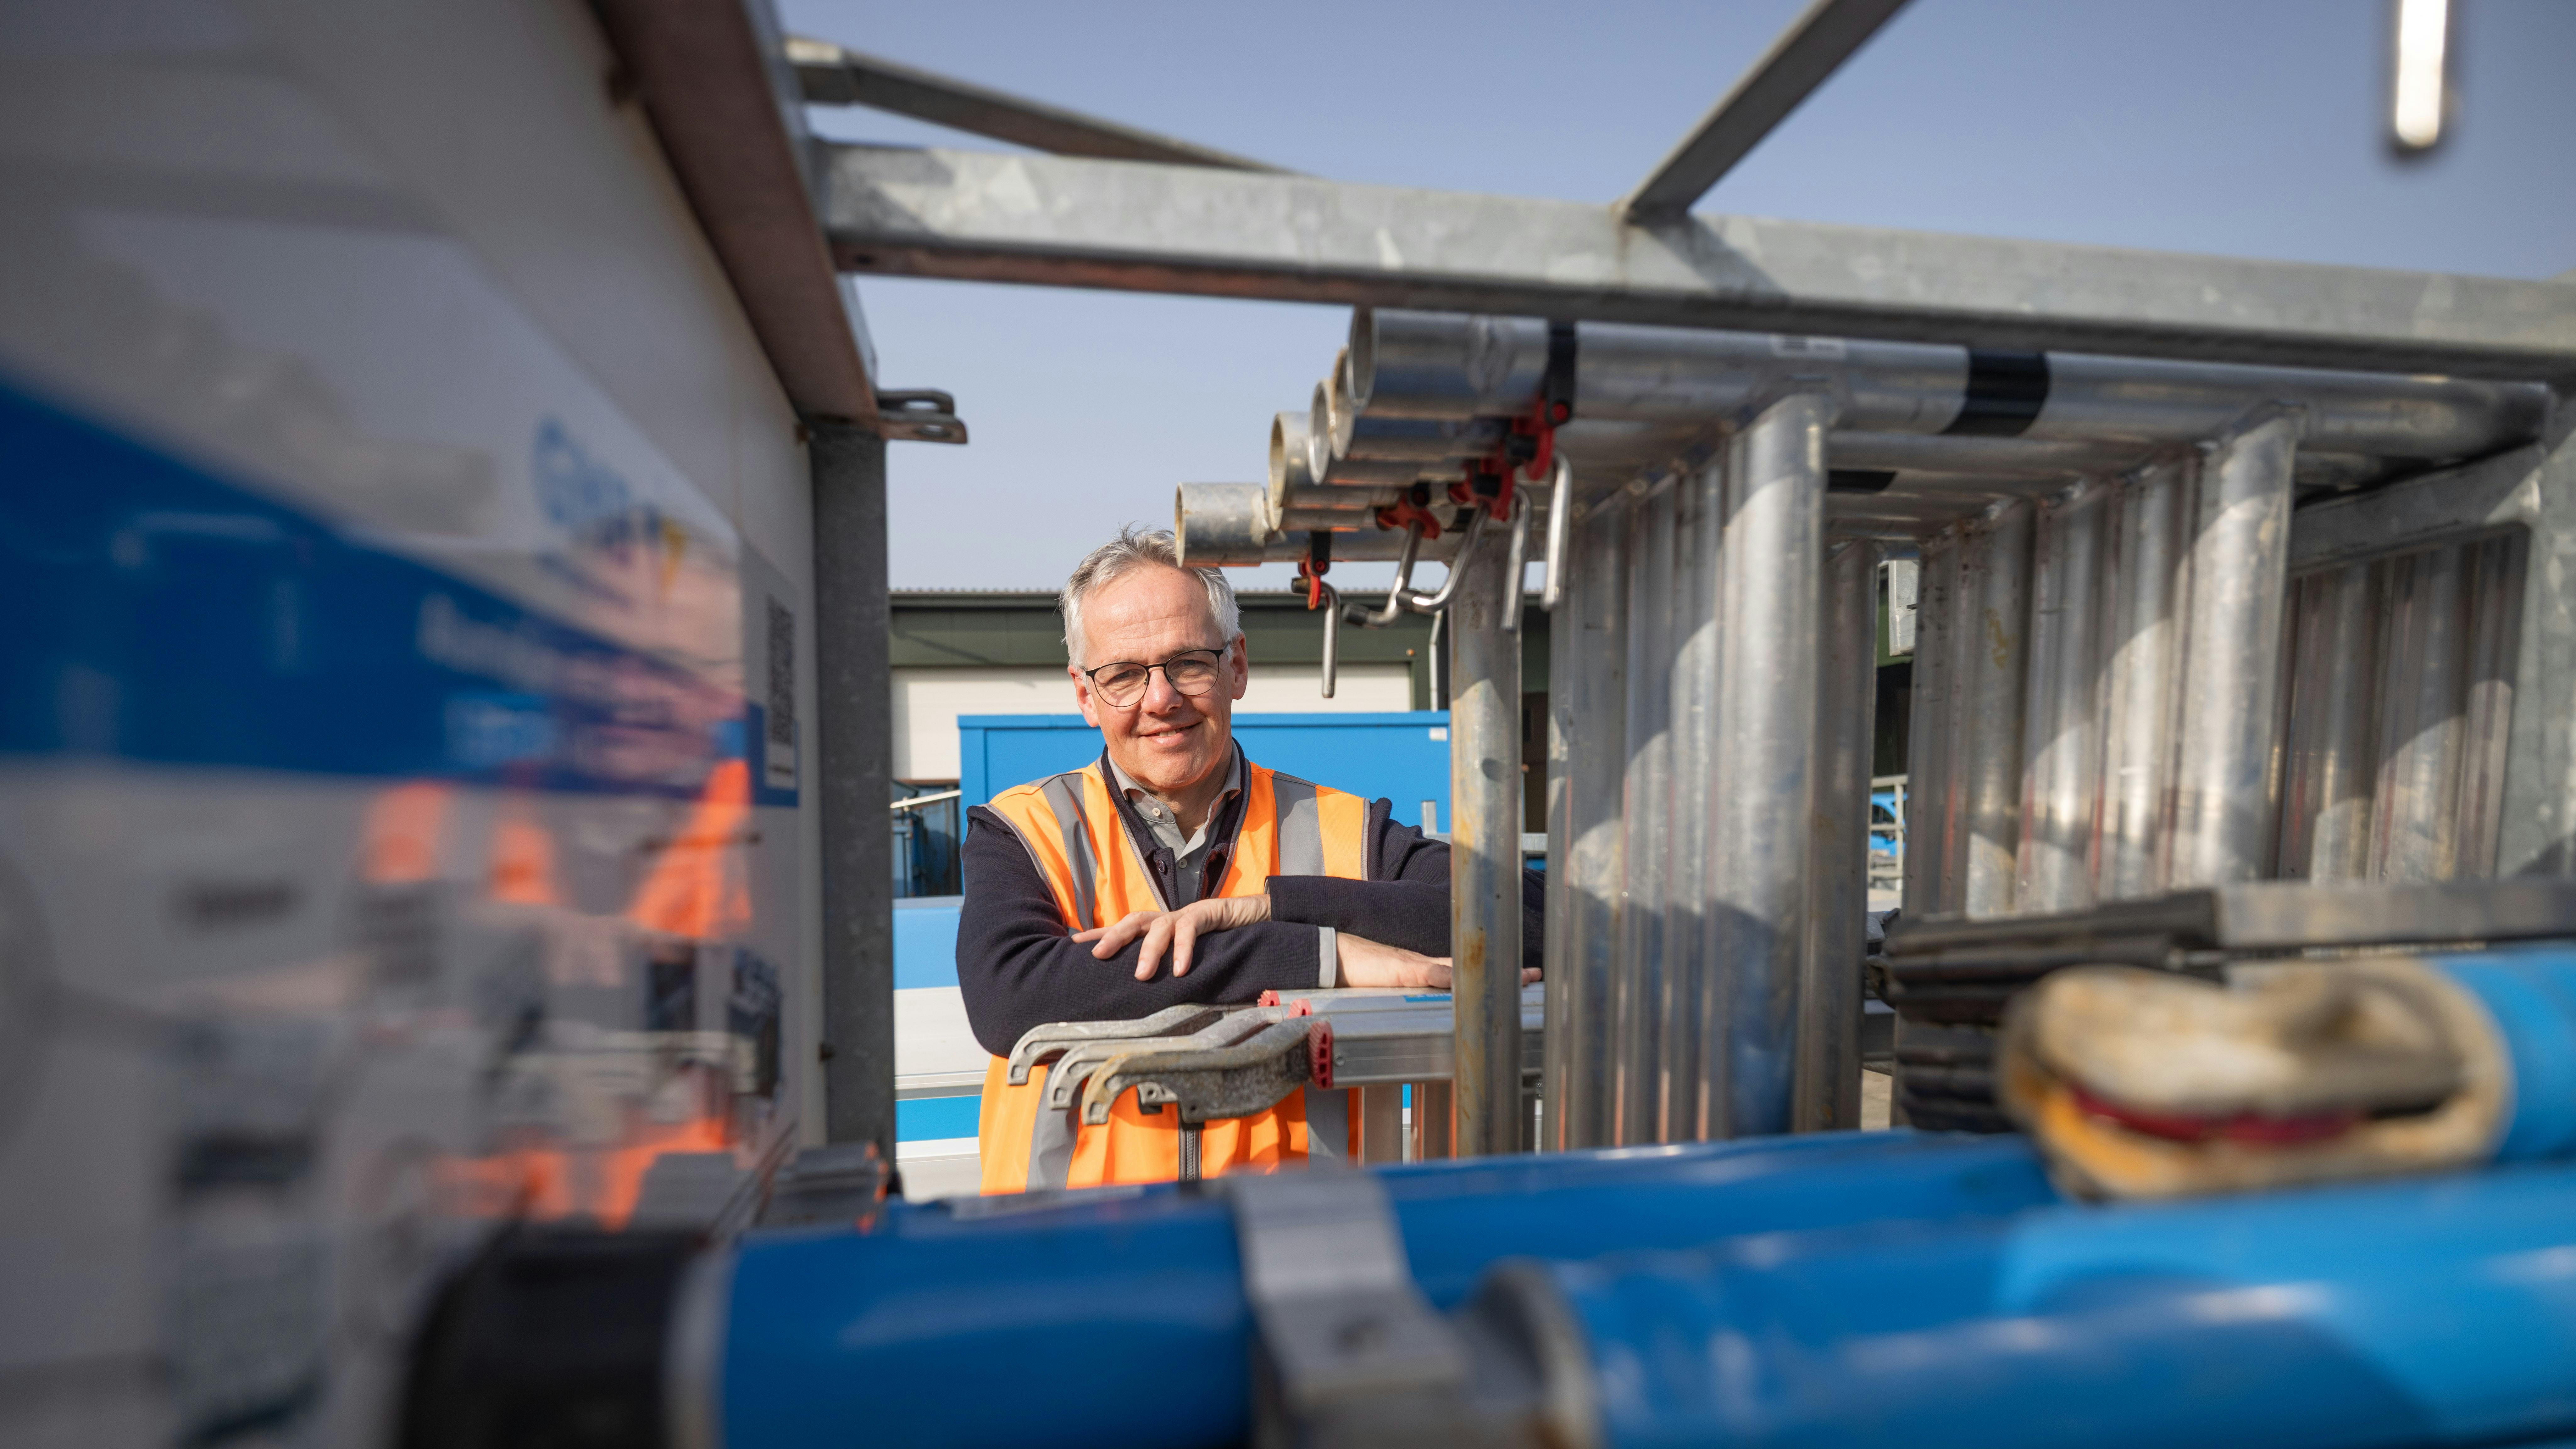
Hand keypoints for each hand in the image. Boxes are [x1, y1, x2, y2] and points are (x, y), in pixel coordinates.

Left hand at [1074, 894, 1271, 980]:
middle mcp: (1166, 918)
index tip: (1073, 944)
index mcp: (1157, 927)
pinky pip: (1191, 930)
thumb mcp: (1182, 955)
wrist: (1250, 917)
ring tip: (1141, 975)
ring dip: (1149, 950)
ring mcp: (1184, 915)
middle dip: (1113, 936)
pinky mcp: (1205, 912)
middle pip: (1133, 921)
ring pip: (1159, 927)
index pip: (1122, 927)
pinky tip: (1180, 970)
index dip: (1098, 934)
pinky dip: (1183, 949)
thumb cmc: (1214, 941)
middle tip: (1098, 956)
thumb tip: (1141, 994)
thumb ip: (1164, 968)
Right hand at [1337, 934, 1542, 991]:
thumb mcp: (1387, 980)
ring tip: (1518, 979)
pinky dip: (1449, 977)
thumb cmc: (1354, 970)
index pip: (1464, 969)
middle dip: (1504, 972)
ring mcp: (1415, 965)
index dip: (1492, 972)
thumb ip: (1408, 987)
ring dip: (1488, 976)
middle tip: (1535, 975)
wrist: (1330, 954)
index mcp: (1423, 967)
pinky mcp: (1400, 970)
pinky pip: (1430, 972)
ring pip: (1460, 969)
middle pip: (1472, 966)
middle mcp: (1425, 964)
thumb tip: (1425, 1001)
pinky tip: (1467, 981)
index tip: (1519, 975)